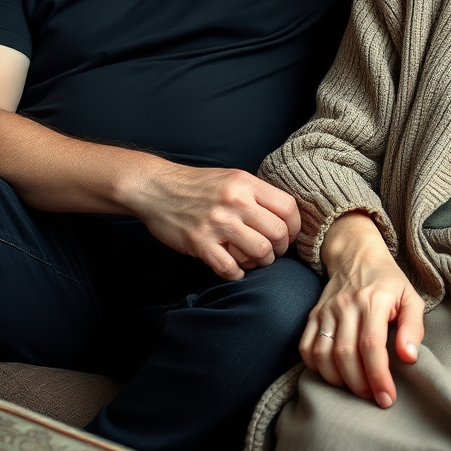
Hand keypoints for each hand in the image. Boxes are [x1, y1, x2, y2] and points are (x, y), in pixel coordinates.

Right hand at [131, 163, 299, 280]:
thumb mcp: (232, 177)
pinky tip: (235, 269)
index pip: (288, 208)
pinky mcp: (200, 243)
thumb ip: (257, 194)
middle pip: (277, 233)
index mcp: (246, 184)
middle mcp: (235, 202)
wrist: (157, 188)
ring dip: (261, 262)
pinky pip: (230, 268)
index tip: (289, 235)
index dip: (294, 227)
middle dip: (280, 248)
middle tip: (273, 252)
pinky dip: (237, 274)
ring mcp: (217, 224)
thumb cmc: (197, 185)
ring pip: (259, 252)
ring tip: (254, 260)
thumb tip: (284, 217)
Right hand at [304, 212, 424, 407]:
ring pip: (323, 354)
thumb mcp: (410, 298)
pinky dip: (316, 367)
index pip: (372, 345)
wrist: (356, 256)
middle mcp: (346, 304)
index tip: (387, 397)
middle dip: (360, 385)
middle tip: (373, 397)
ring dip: (338, 380)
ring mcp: (326, 310)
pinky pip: (306, 347)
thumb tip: (409, 357)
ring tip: (355, 389)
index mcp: (373, 300)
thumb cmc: (388, 283)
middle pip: (345, 354)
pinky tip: (333, 375)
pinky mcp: (313, 315)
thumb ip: (413, 328)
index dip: (379, 377)